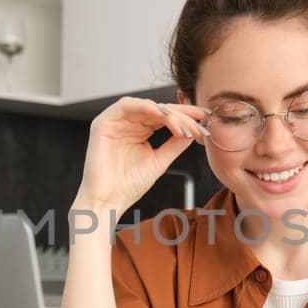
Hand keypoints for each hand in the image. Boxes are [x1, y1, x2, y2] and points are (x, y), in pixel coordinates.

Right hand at [73, 97, 207, 211]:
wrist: (107, 202)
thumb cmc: (128, 186)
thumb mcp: (159, 161)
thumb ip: (174, 144)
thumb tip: (193, 130)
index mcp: (139, 131)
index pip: (164, 117)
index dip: (185, 116)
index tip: (205, 119)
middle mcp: (127, 123)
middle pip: (158, 109)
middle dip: (181, 114)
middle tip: (199, 121)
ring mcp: (115, 122)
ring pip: (145, 105)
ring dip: (166, 112)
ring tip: (182, 124)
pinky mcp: (103, 123)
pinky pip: (125, 105)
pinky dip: (145, 107)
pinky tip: (163, 116)